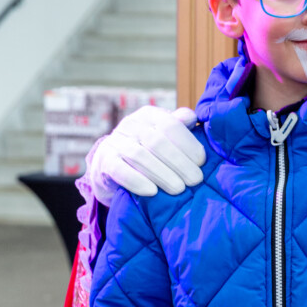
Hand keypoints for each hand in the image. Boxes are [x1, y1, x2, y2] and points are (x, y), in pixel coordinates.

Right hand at [86, 106, 205, 204]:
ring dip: (162, 174)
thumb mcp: (164, 136)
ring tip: (179, 189)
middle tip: (196, 180)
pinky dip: (136, 181)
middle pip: (157, 142)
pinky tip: (152, 192)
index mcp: (149, 115)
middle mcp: (130, 124)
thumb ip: (179, 126)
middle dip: (180, 162)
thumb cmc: (149, 151)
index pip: (170, 125)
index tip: (202, 162)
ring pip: (140, 156)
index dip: (188, 143)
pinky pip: (119, 170)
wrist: (112, 167)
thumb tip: (193, 117)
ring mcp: (115, 142)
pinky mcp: (104, 162)